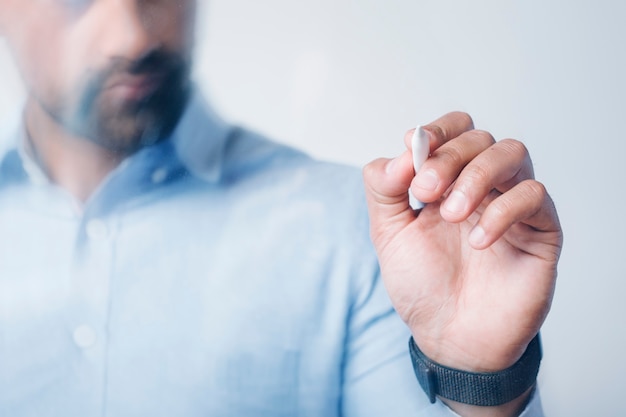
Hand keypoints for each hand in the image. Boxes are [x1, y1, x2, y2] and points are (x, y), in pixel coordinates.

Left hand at [363, 112, 562, 372]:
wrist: (449, 337)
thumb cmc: (421, 285)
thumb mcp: (388, 234)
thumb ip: (384, 189)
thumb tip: (399, 151)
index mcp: (447, 181)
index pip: (454, 130)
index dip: (436, 130)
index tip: (414, 146)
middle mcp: (482, 186)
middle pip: (479, 137)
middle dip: (448, 157)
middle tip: (425, 191)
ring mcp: (512, 205)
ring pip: (512, 152)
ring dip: (476, 176)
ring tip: (451, 214)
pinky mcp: (540, 230)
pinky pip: (534, 196)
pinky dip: (503, 210)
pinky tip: (478, 241)